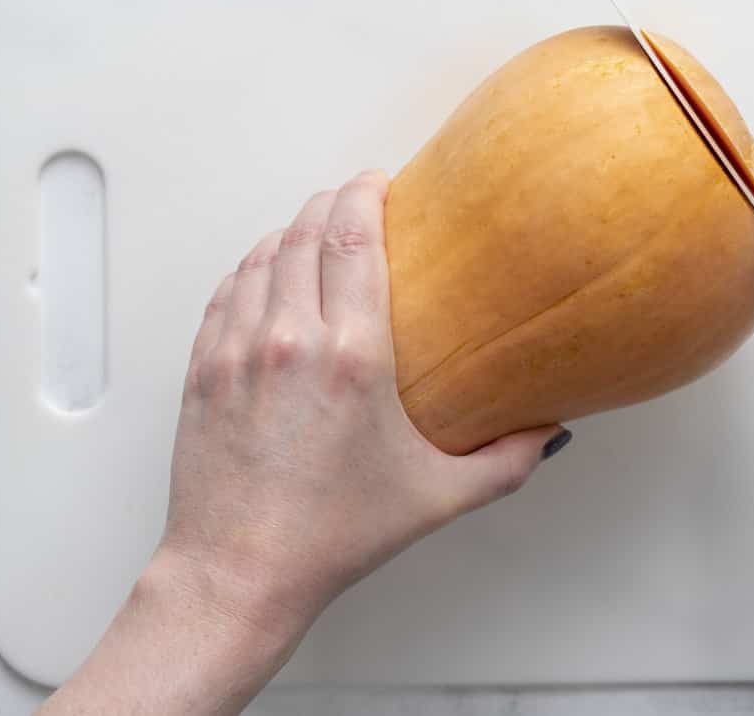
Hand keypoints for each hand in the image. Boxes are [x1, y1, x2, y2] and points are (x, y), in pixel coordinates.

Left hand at [39, 171, 569, 714]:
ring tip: (316, 227)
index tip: (379, 181)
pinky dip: (251, 266)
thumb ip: (507, 461)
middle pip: (305, 231)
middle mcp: (290, 338)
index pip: (353, 238)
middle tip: (356, 196)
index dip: (365, 195)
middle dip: (332, 201)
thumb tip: (549, 432)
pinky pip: (228, 290)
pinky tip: (268, 269)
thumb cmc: (333, 535)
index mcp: (353, 356)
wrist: (239, 571)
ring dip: (291, 229)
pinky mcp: (204, 368)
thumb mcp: (438, 498)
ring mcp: (238, 349)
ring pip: (262, 254)